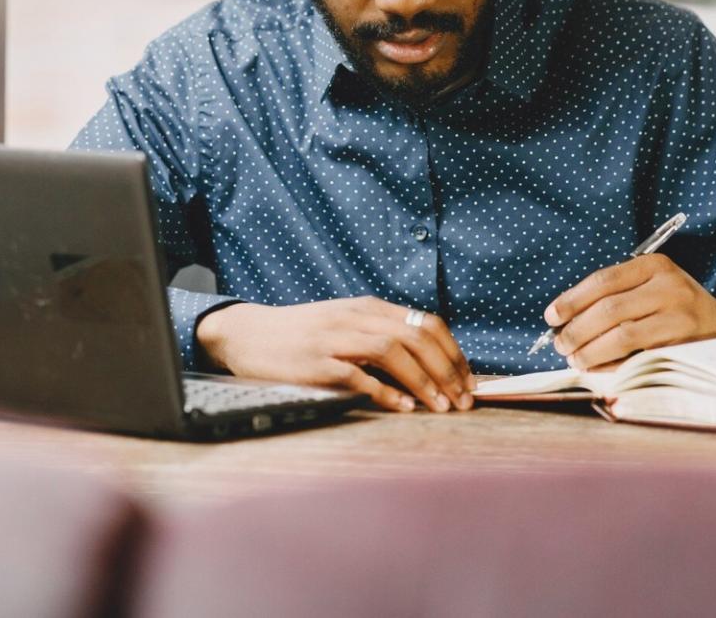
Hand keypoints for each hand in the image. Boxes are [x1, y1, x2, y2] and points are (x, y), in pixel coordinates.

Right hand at [195, 297, 475, 412]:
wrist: (246, 334)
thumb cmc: (301, 335)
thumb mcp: (345, 324)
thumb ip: (381, 335)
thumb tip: (429, 362)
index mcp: (367, 308)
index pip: (426, 324)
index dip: (453, 354)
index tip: (468, 382)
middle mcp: (355, 317)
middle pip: (417, 337)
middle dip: (447, 370)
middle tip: (464, 401)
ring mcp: (334, 338)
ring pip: (393, 351)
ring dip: (424, 381)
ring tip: (441, 407)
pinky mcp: (315, 363)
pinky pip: (357, 375)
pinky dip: (385, 391)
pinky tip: (402, 407)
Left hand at [544, 254, 715, 369]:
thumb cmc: (674, 307)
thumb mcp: (651, 286)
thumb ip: (615, 295)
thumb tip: (563, 318)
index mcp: (655, 266)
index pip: (603, 280)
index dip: (571, 299)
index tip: (551, 316)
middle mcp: (670, 287)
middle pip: (608, 310)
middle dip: (576, 330)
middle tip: (560, 344)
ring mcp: (680, 317)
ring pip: (621, 336)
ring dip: (590, 351)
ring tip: (575, 359)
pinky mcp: (684, 346)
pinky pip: (637, 357)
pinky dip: (612, 365)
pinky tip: (598, 368)